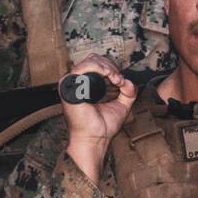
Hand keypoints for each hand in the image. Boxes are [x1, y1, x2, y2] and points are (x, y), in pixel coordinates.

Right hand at [61, 54, 135, 181]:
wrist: (94, 138)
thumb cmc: (103, 126)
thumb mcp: (122, 104)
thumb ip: (128, 91)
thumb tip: (128, 80)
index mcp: (87, 86)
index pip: (99, 64)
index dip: (113, 68)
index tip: (121, 81)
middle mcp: (78, 83)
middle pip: (95, 59)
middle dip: (111, 66)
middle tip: (119, 80)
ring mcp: (72, 83)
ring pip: (91, 60)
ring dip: (107, 67)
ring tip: (115, 79)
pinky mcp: (69, 86)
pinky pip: (83, 67)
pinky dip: (99, 68)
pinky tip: (109, 77)